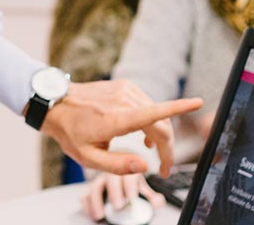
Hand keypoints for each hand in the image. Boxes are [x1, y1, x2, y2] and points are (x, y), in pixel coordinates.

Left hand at [41, 79, 202, 176]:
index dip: (179, 107)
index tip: (198, 102)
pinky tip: (143, 135)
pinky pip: (148, 104)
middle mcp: (124, 100)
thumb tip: (146, 166)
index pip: (154, 113)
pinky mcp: (125, 86)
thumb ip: (118, 165)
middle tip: (165, 168)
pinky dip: (152, 120)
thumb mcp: (88, 158)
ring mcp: (125, 90)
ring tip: (152, 153)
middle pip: (160, 122)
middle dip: (168, 147)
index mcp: (116, 118)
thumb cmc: (70, 131)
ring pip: (156, 113)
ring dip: (160, 135)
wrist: (55, 102)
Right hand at [81, 172, 165, 221]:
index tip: (131, 197)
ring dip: (97, 201)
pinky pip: (85, 196)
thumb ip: (151, 196)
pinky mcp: (90, 191)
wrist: (117, 183)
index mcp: (126, 170)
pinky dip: (87, 205)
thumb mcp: (141, 189)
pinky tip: (91, 213)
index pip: (128, 173)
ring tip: (100, 215)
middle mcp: (111, 173)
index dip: (130, 185)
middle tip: (119, 205)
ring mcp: (99, 182)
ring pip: (94, 187)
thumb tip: (158, 202)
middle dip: (114, 192)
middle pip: (110, 178)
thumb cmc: (130, 185)